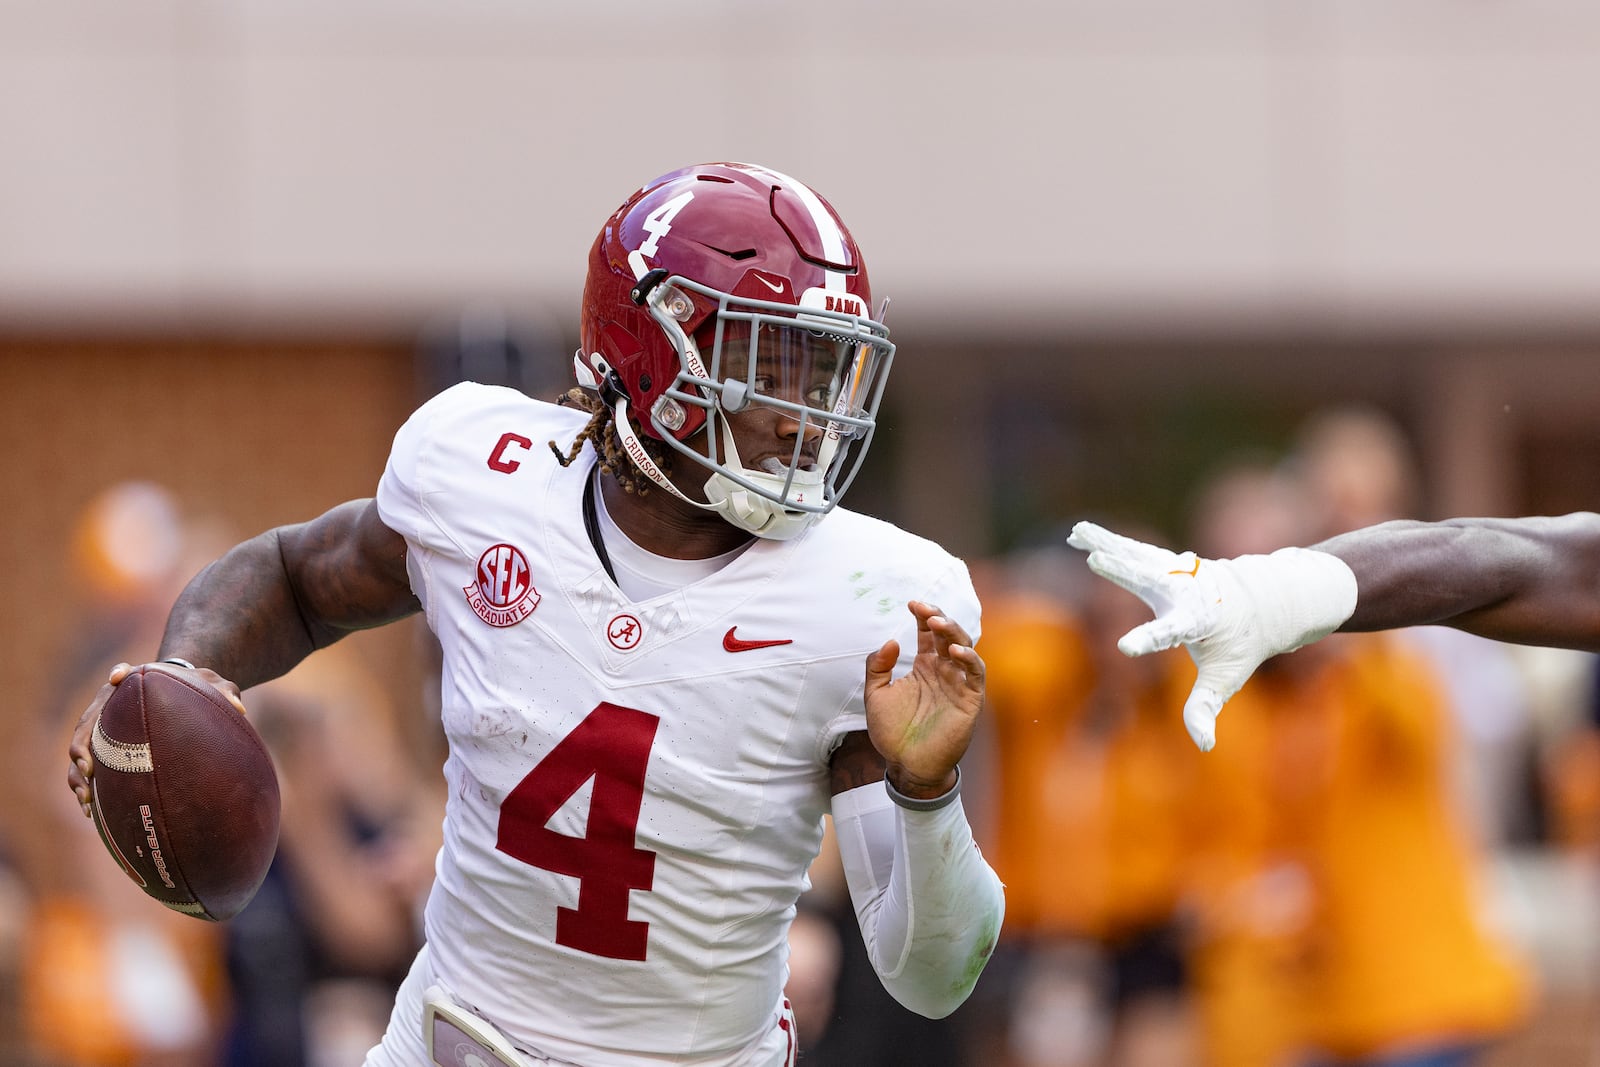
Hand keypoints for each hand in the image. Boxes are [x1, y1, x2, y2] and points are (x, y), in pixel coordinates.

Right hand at [67, 661, 246, 817]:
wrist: (177, 694)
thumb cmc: (191, 687)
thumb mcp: (208, 683)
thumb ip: (223, 690)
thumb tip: (240, 707)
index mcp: (131, 685)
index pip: (120, 673)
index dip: (117, 674)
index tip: (116, 678)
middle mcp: (108, 707)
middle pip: (85, 726)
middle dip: (81, 749)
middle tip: (88, 769)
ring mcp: (102, 733)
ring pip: (80, 755)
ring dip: (78, 777)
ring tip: (87, 800)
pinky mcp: (104, 753)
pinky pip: (89, 773)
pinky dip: (88, 791)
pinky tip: (95, 815)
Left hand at [863, 601, 985, 798]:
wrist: (907, 765)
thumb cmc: (893, 732)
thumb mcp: (876, 695)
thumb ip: (877, 667)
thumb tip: (891, 641)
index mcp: (924, 667)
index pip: (928, 634)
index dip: (923, 616)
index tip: (912, 604)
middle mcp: (943, 672)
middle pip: (948, 635)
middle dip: (939, 618)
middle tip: (925, 610)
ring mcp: (958, 684)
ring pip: (965, 648)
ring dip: (954, 633)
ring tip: (937, 623)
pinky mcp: (970, 700)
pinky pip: (975, 674)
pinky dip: (968, 659)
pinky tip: (953, 651)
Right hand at [1067, 521, 1355, 750]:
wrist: (1264, 599)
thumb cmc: (1240, 644)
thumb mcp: (1225, 678)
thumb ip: (1206, 708)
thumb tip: (1204, 745)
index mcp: (1197, 621)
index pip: (1171, 632)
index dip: (1148, 639)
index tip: (1125, 648)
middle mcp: (1184, 591)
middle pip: (1148, 578)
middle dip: (1123, 570)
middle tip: (1097, 559)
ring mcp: (1175, 571)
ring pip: (1136, 553)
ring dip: (1105, 543)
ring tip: (1075, 533)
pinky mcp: (1165, 561)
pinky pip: (1132, 548)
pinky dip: (1107, 540)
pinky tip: (1079, 533)